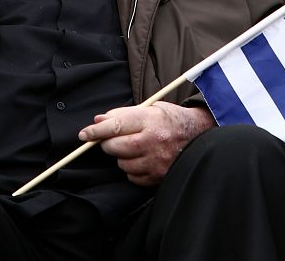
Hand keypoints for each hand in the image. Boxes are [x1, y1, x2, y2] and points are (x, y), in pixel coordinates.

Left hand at [78, 102, 215, 185]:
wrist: (200, 135)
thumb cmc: (171, 119)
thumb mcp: (150, 107)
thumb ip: (123, 114)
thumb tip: (98, 121)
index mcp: (151, 120)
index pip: (115, 125)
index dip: (96, 131)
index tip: (84, 134)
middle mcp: (154, 141)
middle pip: (115, 147)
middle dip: (108, 143)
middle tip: (112, 139)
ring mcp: (157, 161)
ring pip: (122, 164)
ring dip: (122, 157)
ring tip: (135, 147)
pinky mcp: (159, 176)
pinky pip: (133, 177)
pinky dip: (132, 170)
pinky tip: (142, 159)